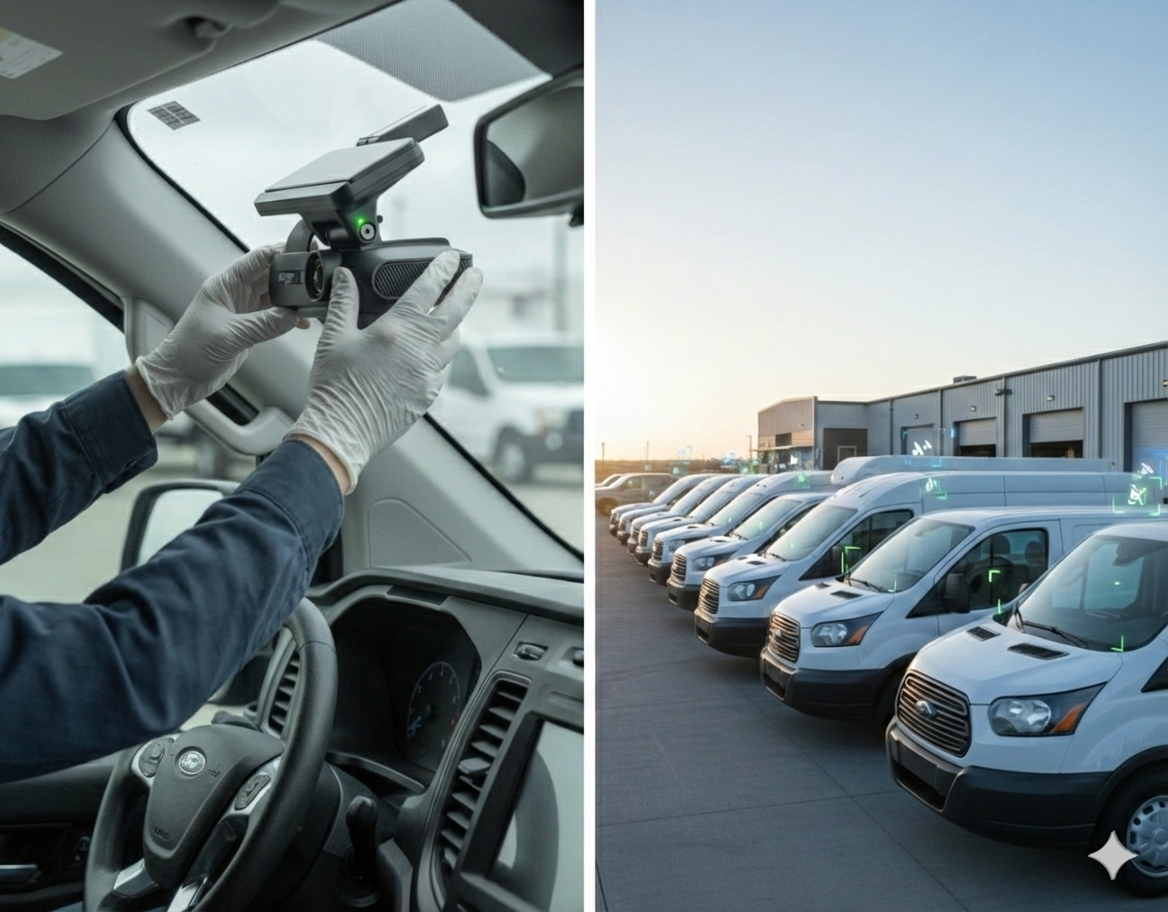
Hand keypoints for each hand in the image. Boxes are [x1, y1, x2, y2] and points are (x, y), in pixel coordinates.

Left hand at [135, 245, 298, 417]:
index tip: (302, 251)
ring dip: (292, 298)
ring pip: (275, 296)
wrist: (180, 377)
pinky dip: (289, 317)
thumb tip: (292, 316)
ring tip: (312, 301)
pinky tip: (301, 321)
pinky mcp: (249, 328)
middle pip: (270, 276)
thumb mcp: (229, 335)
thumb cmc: (189, 351)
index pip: (257, 260)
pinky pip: (275, 316)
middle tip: (315, 277)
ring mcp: (243, 311)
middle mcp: (236, 294)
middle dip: (292, 275)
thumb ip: (263, 324)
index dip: (279, 253)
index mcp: (225, 285)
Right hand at [287, 252, 482, 492]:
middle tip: (476, 275)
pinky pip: (444, 369)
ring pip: (454, 343)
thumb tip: (345, 277)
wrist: (342, 432)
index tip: (453, 258)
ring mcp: (428, 375)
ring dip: (455, 326)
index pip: (429, 289)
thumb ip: (344, 303)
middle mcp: (420, 351)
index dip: (444, 269)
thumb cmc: (335, 389)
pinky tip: (431, 353)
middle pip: (456, 312)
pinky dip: (442, 356)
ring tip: (451, 316)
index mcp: (397, 330)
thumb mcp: (333, 338)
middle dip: (468, 289)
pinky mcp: (428, 395)